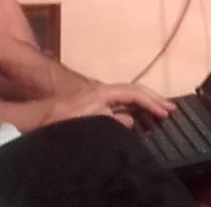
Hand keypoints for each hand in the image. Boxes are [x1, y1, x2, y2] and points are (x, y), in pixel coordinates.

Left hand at [44, 81, 174, 127]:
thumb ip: (107, 119)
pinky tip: (139, 118)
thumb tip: (131, 122)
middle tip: (172, 109)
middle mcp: (102, 89)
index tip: (166, 113)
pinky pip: (121, 102)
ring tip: (161, 112)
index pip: (134, 92)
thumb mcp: (84, 121)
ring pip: (128, 95)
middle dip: (154, 98)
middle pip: (134, 90)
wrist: (38, 117)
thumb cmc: (59, 120)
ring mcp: (98, 95)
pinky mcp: (95, 102)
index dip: (151, 102)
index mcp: (102, 91)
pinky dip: (135, 107)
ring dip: (146, 102)